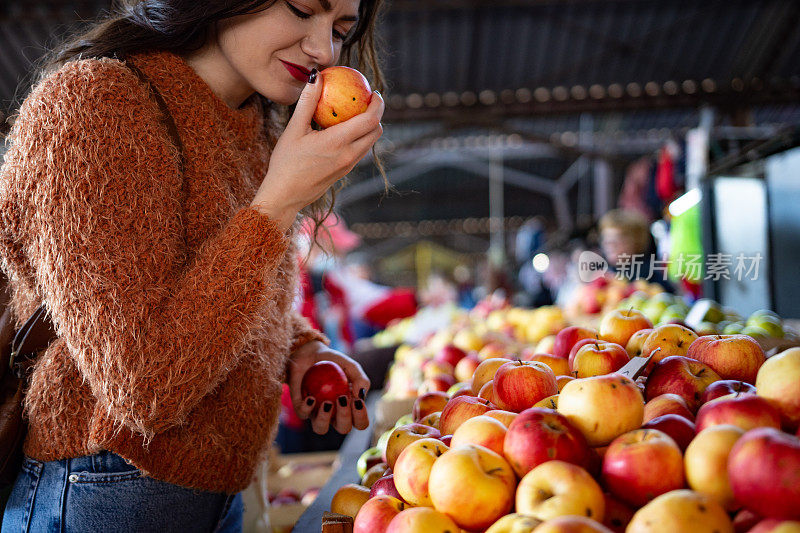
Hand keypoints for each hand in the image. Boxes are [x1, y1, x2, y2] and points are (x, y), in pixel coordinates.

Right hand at [250, 78, 384, 230]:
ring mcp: (348, 165)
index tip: (375, 92)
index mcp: (338, 142)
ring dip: (370, 127)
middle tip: (368, 100)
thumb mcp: (294, 130)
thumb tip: (316, 76)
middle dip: (377, 114)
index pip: (370, 121)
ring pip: (370, 143)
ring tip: (357, 113)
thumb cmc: (285, 163)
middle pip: (376, 132)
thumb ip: (307, 102)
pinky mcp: (344, 172)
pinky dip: (360, 138)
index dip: (378, 105)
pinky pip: (360, 151)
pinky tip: (345, 130)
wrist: (285, 196)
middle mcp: (348, 155)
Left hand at [287, 341, 370, 434]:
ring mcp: (316, 413)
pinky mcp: (301, 407)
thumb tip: (360, 395)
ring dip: (324, 419)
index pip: (360, 422)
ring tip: (327, 402)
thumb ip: (360, 379)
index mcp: (350, 408)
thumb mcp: (350, 366)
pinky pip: (303, 414)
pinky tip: (311, 397)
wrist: (310, 354)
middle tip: (342, 398)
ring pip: (320, 428)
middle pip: (343, 428)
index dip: (361, 417)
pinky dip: (307, 408)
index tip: (357, 400)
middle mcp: (334, 415)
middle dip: (345, 417)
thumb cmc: (334, 362)